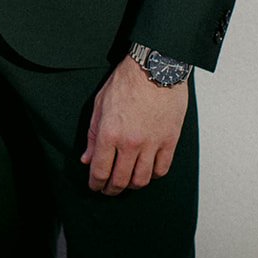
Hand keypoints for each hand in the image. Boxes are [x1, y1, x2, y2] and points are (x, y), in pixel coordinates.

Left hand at [81, 55, 188, 195]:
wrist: (155, 67)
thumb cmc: (126, 82)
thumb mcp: (100, 105)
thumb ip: (93, 135)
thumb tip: (87, 158)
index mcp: (110, 133)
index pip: (100, 171)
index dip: (96, 184)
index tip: (95, 186)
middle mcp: (130, 143)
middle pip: (120, 180)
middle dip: (111, 189)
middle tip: (108, 190)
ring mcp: (152, 143)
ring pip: (142, 179)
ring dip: (131, 185)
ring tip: (126, 183)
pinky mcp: (170, 140)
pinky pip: (162, 169)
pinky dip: (153, 176)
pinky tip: (146, 172)